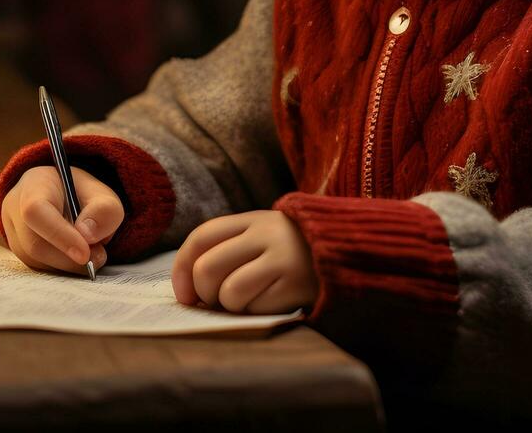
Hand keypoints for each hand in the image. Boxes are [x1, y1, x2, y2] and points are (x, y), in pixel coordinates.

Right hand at [1, 166, 122, 274]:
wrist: (65, 197)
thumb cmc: (83, 195)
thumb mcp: (103, 195)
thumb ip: (104, 211)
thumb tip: (87, 236)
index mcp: (34, 185)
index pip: (35, 211)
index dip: (59, 235)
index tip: (85, 254)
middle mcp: (14, 208)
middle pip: (34, 243)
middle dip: (68, 258)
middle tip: (98, 256)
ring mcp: (12, 232)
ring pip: (35, 260)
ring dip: (67, 264)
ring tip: (90, 252)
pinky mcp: (18, 252)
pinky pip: (37, 268)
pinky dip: (61, 268)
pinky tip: (75, 257)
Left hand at [172, 210, 318, 314]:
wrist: (349, 249)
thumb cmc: (291, 251)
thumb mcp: (261, 236)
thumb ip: (228, 251)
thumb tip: (190, 293)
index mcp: (251, 220)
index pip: (202, 237)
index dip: (182, 268)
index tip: (183, 293)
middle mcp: (264, 234)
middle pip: (207, 269)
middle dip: (204, 294)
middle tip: (215, 301)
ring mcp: (281, 258)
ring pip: (229, 293)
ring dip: (230, 306)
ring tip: (245, 302)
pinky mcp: (296, 284)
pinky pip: (256, 307)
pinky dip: (254, 312)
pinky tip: (268, 303)